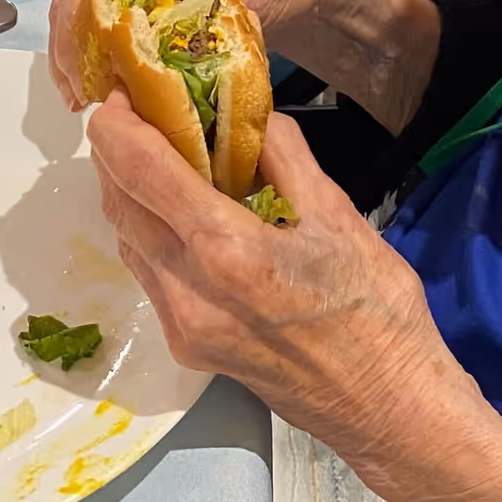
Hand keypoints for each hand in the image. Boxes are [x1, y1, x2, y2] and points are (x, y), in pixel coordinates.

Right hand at [47, 0, 326, 110]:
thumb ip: (220, 10)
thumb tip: (180, 45)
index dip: (89, 9)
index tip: (90, 60)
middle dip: (73, 39)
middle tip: (80, 91)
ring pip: (77, 3)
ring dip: (73, 50)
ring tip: (80, 96)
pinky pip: (90, 19)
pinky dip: (85, 52)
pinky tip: (88, 87)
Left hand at [90, 95, 473, 493]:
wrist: (387, 409)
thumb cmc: (376, 311)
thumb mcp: (339, 216)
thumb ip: (284, 156)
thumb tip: (248, 114)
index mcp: (226, 252)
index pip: (142, 172)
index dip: (116, 126)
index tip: (114, 92)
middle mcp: (187, 294)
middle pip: (122, 208)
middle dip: (116, 155)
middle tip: (134, 113)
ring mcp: (182, 328)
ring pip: (130, 244)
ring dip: (129, 195)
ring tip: (153, 153)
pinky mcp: (189, 349)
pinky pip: (151, 276)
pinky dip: (150, 233)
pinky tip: (178, 212)